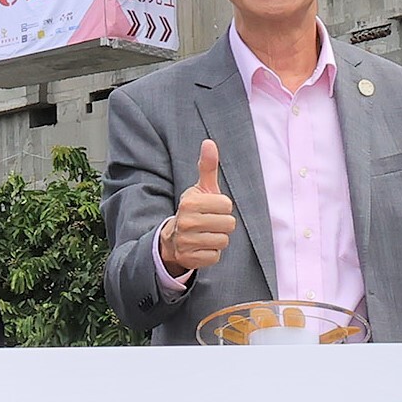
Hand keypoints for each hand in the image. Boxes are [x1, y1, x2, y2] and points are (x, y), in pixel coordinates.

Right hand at [160, 139, 235, 277]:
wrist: (173, 237)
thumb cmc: (195, 209)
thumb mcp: (201, 188)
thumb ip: (207, 166)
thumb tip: (209, 142)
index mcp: (190, 202)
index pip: (227, 206)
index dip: (223, 207)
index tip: (211, 208)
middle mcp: (186, 222)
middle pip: (228, 224)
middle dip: (222, 224)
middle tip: (210, 223)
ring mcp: (186, 242)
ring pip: (223, 241)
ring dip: (218, 239)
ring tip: (206, 234)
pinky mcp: (189, 259)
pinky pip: (215, 256)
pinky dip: (211, 253)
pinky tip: (201, 247)